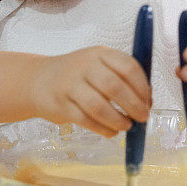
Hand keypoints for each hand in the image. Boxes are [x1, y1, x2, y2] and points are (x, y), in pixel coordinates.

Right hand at [29, 47, 151, 137]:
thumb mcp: (98, 66)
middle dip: (133, 106)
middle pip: (114, 86)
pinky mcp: (60, 104)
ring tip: (126, 126)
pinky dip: (103, 129)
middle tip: (142, 117)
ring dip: (118, 120)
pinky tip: (111, 131)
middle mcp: (84, 65)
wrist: (38, 80)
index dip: (142, 87)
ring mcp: (70, 84)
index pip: (128, 66)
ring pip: (99, 106)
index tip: (148, 101)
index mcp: (100, 54)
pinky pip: (86, 120)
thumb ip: (122, 79)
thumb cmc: (77, 76)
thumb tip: (146, 102)